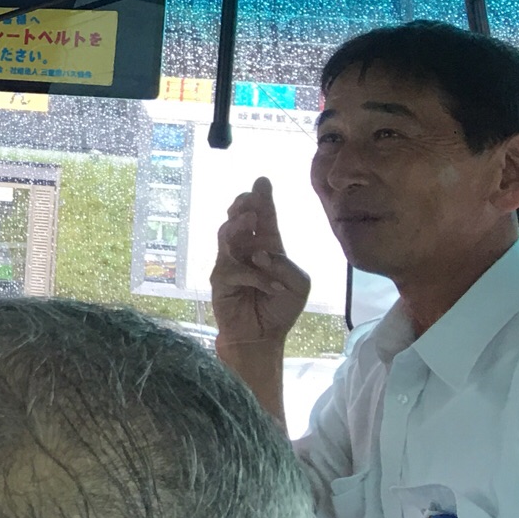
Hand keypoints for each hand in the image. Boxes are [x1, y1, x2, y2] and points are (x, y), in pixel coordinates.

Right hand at [211, 177, 310, 347]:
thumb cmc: (280, 308)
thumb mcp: (299, 283)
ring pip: (227, 234)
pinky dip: (256, 275)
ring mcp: (230, 263)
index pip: (264, 218)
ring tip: (251, 220)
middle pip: (239, 218)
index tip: (263, 180)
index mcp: (267, 247)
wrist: (262, 336)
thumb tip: (259, 254)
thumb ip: (285, 264)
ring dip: (239, 225)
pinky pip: (235, 269)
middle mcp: (246, 250)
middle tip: (249, 198)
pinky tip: (272, 286)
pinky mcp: (220, 279)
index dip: (262, 199)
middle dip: (243, 204)